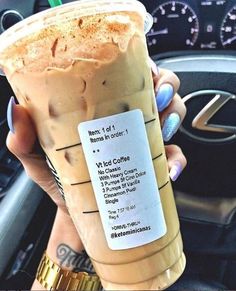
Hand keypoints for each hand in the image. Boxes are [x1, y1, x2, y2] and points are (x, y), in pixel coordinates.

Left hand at [6, 64, 185, 210]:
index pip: (127, 73)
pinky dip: (178, 160)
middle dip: (165, 87)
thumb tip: (17, 112)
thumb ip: (26, 141)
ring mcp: (144, 140)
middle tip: (156, 99)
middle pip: (158, 87)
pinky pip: (176, 156)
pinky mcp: (155, 164)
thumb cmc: (63, 183)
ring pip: (173, 113)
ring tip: (164, 129)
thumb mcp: (40, 161)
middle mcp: (127, 120)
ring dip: (174, 115)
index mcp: (103, 109)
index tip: (141, 70)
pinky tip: (170, 169)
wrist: (82, 216)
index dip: (140, 65)